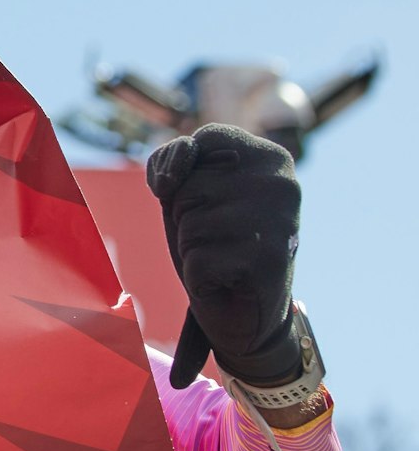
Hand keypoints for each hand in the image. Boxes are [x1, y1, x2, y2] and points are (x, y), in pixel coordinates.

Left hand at [145, 124, 300, 387]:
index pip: (203, 138)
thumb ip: (176, 162)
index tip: (195, 197)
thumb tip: (168, 180)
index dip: (179, 170)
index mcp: (271, 157)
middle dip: (185, 217)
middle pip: (188, 187)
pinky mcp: (268, 261)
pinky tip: (225, 280)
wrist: (248, 312)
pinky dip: (198, 276)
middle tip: (217, 238)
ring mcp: (279, 222)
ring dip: (191, 248)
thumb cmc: (216, 242)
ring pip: (189, 224)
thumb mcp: (190, 191)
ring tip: (221, 257)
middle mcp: (282, 183)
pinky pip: (197, 260)